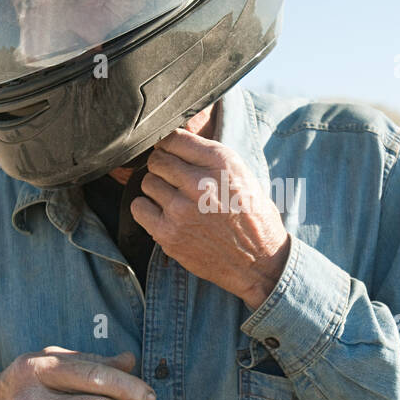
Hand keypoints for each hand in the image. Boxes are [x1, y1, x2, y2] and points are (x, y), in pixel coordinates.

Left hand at [131, 128, 290, 308]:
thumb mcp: (242, 174)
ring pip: (147, 182)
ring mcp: (182, 210)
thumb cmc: (252, 216)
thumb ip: (208, 156)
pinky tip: (163, 214)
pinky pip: (139, 207)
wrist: (259, 262)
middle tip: (174, 180)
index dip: (169, 145)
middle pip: (157, 159)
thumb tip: (171, 141)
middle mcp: (201, 183)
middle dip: (163, 167)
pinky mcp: (169, 234)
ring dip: (157, 189)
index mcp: (221, 163)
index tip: (171, 154)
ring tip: (174, 199)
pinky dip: (147, 209)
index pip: (174, 138)